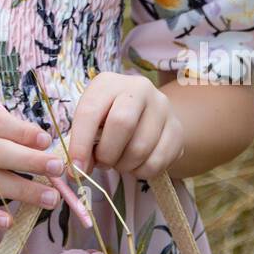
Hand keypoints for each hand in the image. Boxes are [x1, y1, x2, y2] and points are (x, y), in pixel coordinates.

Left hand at [68, 72, 184, 180]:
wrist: (148, 114)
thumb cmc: (110, 117)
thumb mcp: (92, 121)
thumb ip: (82, 141)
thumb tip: (79, 169)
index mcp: (109, 82)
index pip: (90, 111)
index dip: (80, 143)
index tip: (76, 167)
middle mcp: (139, 88)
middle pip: (122, 124)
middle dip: (107, 153)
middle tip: (103, 163)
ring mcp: (162, 107)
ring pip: (140, 147)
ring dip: (124, 165)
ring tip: (119, 162)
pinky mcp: (177, 129)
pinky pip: (157, 161)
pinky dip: (142, 171)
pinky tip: (136, 165)